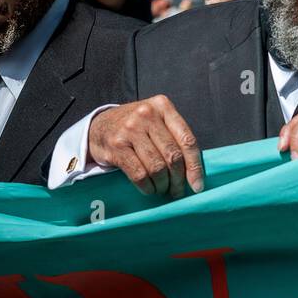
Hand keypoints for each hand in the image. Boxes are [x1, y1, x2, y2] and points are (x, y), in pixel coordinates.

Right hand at [88, 96, 204, 196]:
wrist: (99, 126)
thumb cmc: (136, 127)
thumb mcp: (156, 120)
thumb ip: (174, 136)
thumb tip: (194, 171)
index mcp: (163, 106)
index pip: (187, 140)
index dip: (195, 166)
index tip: (197, 185)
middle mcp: (147, 115)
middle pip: (173, 155)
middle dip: (178, 179)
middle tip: (177, 191)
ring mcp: (130, 129)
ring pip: (157, 167)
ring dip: (162, 185)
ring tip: (163, 190)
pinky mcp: (116, 145)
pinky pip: (139, 174)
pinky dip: (147, 187)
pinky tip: (149, 189)